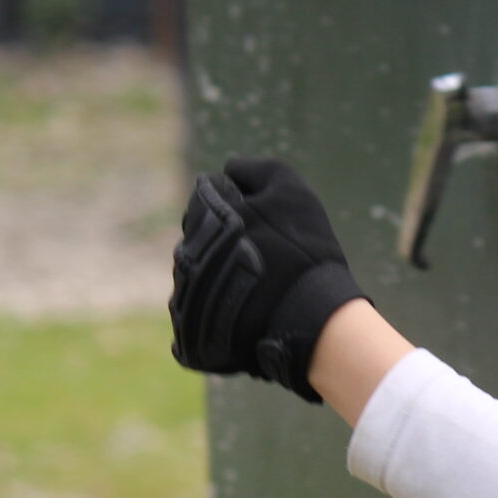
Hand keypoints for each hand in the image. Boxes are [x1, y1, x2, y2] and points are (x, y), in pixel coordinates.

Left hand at [169, 157, 366, 402]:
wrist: (311, 316)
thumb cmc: (304, 250)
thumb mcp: (290, 190)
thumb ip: (256, 169)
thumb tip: (229, 168)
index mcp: (204, 213)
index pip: (205, 196)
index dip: (236, 203)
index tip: (262, 221)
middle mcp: (186, 251)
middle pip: (198, 235)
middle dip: (224, 238)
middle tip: (262, 253)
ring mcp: (186, 292)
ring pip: (197, 272)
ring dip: (219, 273)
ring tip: (258, 285)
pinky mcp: (190, 329)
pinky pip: (197, 311)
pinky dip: (218, 308)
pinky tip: (247, 310)